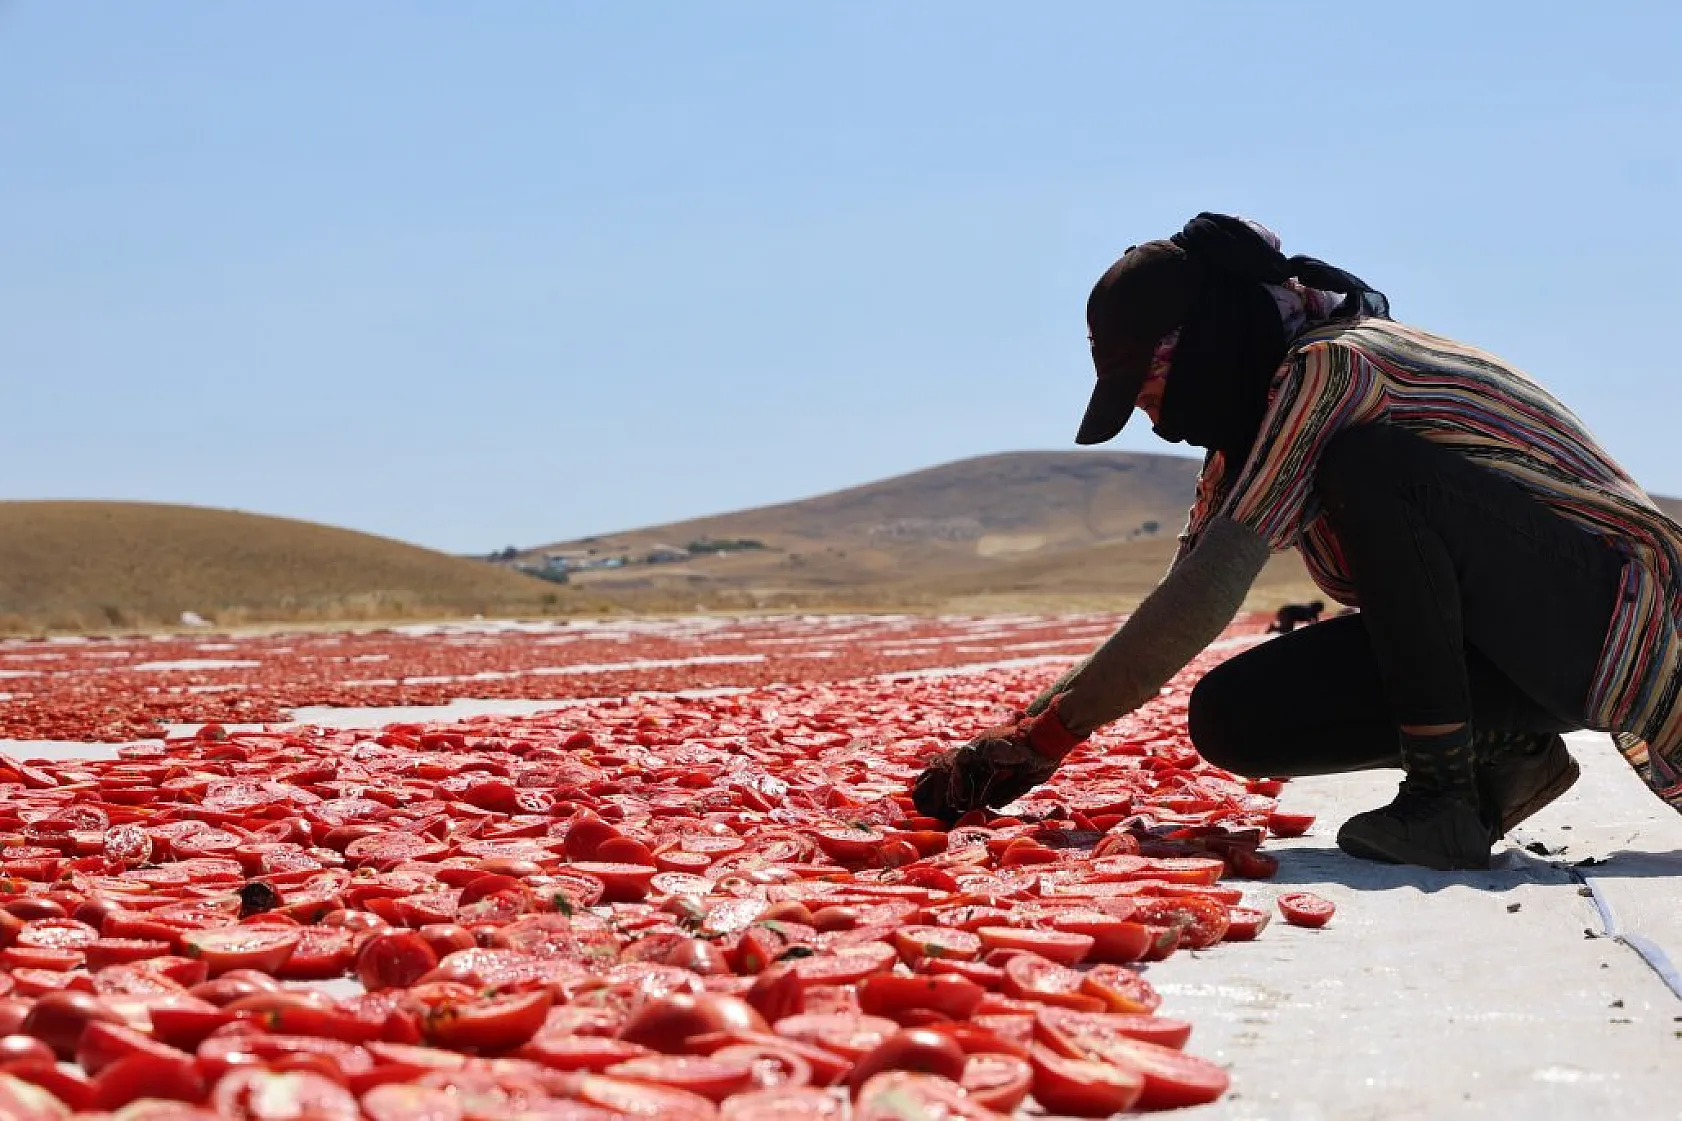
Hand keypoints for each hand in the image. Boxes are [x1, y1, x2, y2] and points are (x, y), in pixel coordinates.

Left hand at [910, 695, 1084, 824]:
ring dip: (956, 787)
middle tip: (952, 806)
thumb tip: (993, 804)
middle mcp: (986, 747)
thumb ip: (1009, 790)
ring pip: (959, 766)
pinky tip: (960, 797)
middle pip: (963, 769)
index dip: (970, 788)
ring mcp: (983, 744)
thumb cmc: (1044, 756)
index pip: (975, 772)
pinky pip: (963, 763)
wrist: (1053, 739)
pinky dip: (959, 781)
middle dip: (956, 788)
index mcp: (996, 754)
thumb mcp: (1025, 779)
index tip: (967, 804)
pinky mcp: (983, 745)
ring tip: (955, 805)